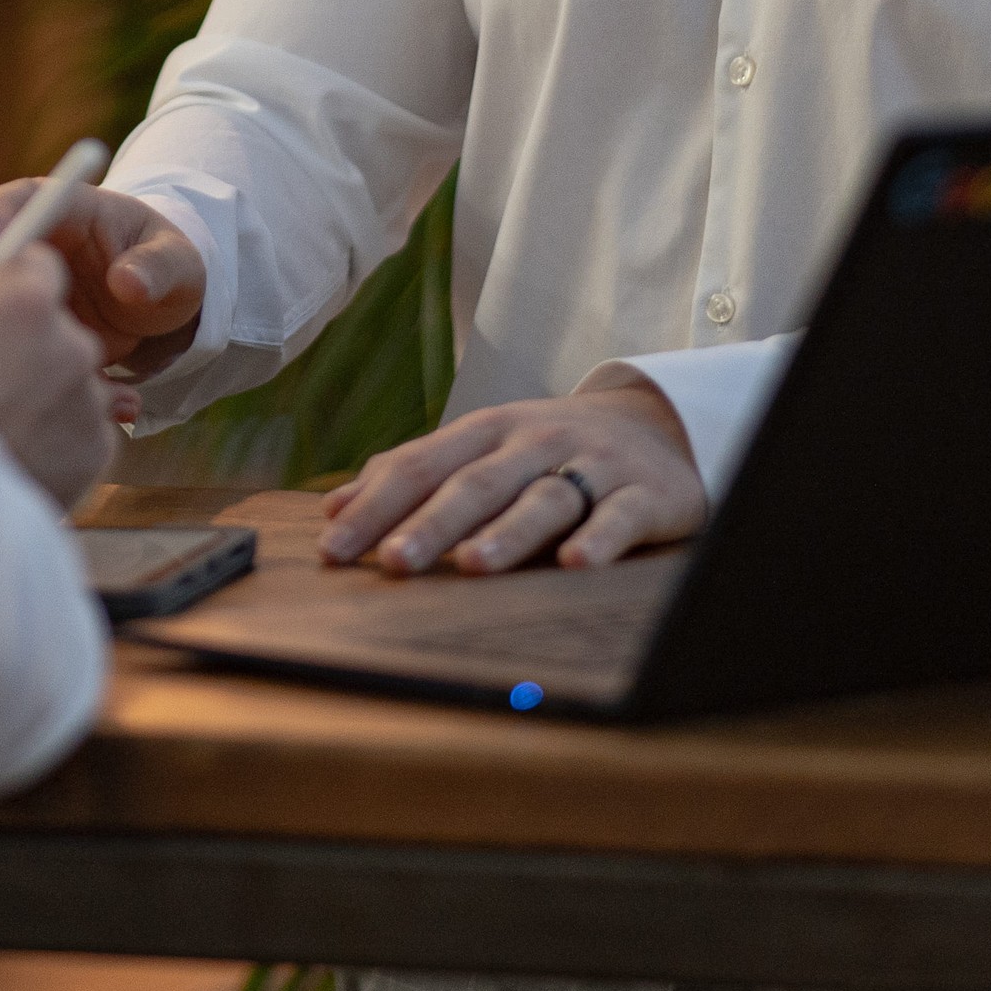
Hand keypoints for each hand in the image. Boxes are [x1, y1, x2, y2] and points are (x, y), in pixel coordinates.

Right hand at [0, 174, 205, 376]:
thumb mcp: (178, 266)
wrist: (167, 319)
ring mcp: (28, 290)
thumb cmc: (172, 273)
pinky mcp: (27, 331)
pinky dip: (4, 359)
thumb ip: (155, 268)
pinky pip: (10, 339)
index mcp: (74, 212)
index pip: (25, 200)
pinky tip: (13, 387)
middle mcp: (39, 249)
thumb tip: (126, 282)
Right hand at [0, 208, 121, 504]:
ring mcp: (86, 408)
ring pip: (61, 376)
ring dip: (28, 389)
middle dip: (15, 338)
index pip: (34, 264)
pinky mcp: (93, 459)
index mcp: (24, 304)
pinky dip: (44, 434)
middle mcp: (71, 350)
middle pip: (50, 322)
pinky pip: (73, 426)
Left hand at [319, 379, 703, 574]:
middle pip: (477, 484)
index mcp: (487, 431)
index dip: (375, 507)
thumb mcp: (481, 449)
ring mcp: (593, 466)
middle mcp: (535, 442)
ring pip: (544, 499)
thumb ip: (413, 474)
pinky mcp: (645, 494)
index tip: (333, 550)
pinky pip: (620, 517)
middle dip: (432, 523)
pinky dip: (600, 539)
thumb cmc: (549, 449)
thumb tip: (334, 508)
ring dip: (507, 532)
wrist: (657, 426)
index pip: (421, 467)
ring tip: (473, 564)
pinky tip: (576, 563)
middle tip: (393, 562)